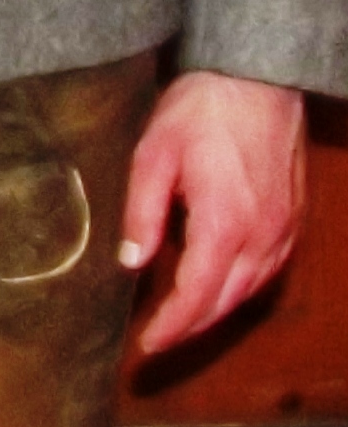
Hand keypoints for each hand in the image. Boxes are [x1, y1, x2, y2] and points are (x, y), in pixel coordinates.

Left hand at [121, 69, 307, 354]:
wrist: (254, 79)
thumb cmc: (198, 112)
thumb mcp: (152, 157)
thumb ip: (142, 214)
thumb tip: (131, 263)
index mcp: (224, 225)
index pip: (196, 296)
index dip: (170, 327)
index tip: (145, 347)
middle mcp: (262, 237)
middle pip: (226, 302)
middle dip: (191, 328)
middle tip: (157, 343)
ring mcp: (284, 230)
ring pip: (251, 291)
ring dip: (216, 311)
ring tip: (181, 321)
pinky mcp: (293, 219)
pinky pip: (268, 270)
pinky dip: (241, 288)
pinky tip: (219, 286)